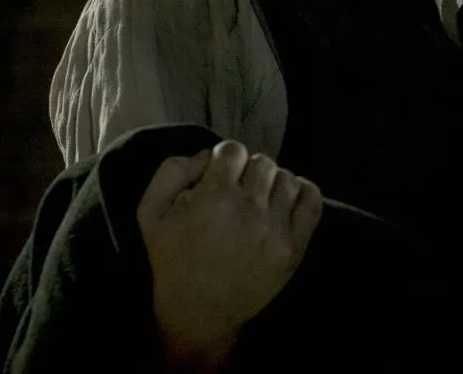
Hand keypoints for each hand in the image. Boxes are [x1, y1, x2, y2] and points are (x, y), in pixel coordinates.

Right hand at [137, 140, 322, 371]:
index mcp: (214, 197)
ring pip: (286, 178)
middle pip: (261, 162)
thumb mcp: (151, 213)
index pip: (233, 150)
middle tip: (238, 190)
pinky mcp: (295, 246)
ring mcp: (276, 228)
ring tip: (259, 198)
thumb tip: (207, 155)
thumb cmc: (173, 261)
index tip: (219, 176)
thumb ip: (173, 171)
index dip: (224, 159)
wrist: (200, 313)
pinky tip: (284, 200)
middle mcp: (249, 209)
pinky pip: (311, 201)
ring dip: (272, 182)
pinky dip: (302, 192)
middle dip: (247, 171)